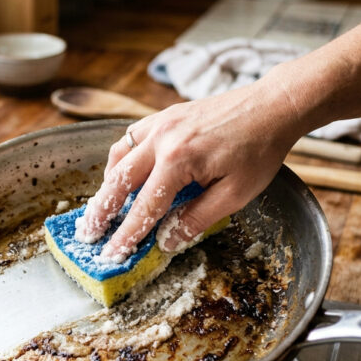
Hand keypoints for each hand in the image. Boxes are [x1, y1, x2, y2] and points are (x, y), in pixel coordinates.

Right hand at [75, 79, 303, 260]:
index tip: (111, 254)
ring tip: (102, 206)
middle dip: (101, 210)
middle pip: (119, 180)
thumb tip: (166, 240)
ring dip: (108, 182)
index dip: (126, 235)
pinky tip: (124, 171)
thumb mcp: (235, 194)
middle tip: (88, 233)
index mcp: (179, 160)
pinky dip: (122, 157)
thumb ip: (197, 218)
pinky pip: (132, 137)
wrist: (272, 106)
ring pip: (119, 154)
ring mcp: (161, 122)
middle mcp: (162, 138)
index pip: (144, 207)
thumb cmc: (260, 150)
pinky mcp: (166, 114)